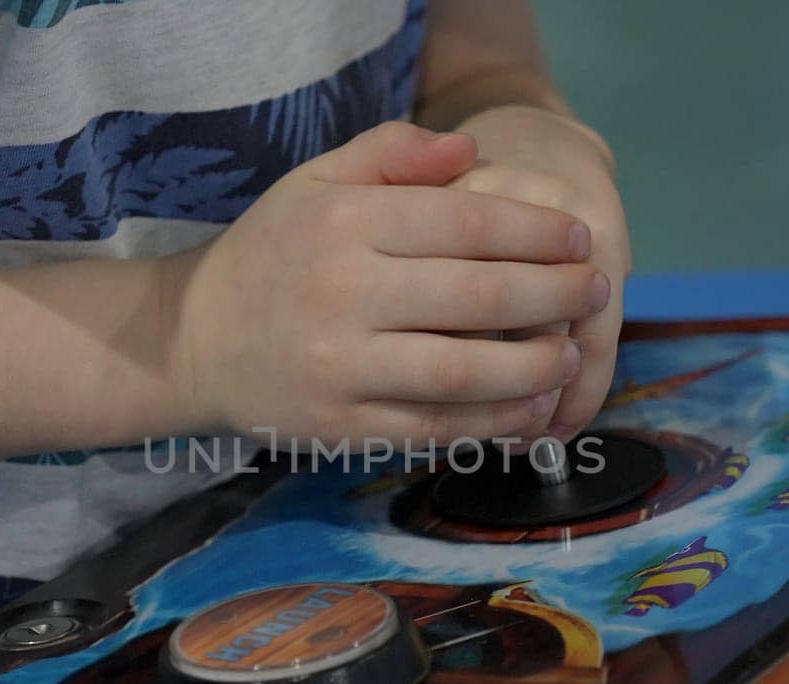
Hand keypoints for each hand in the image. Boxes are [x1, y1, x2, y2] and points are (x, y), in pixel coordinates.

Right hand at [161, 122, 609, 448]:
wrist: (191, 343)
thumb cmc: (270, 255)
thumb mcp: (313, 184)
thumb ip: (389, 153)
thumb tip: (471, 150)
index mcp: (342, 224)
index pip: (465, 223)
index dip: (537, 232)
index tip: (579, 239)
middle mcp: (341, 295)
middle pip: (478, 298)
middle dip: (555, 295)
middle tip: (597, 290)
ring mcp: (340, 368)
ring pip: (464, 373)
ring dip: (535, 367)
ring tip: (571, 353)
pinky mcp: (340, 428)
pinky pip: (434, 429)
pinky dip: (492, 422)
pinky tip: (531, 408)